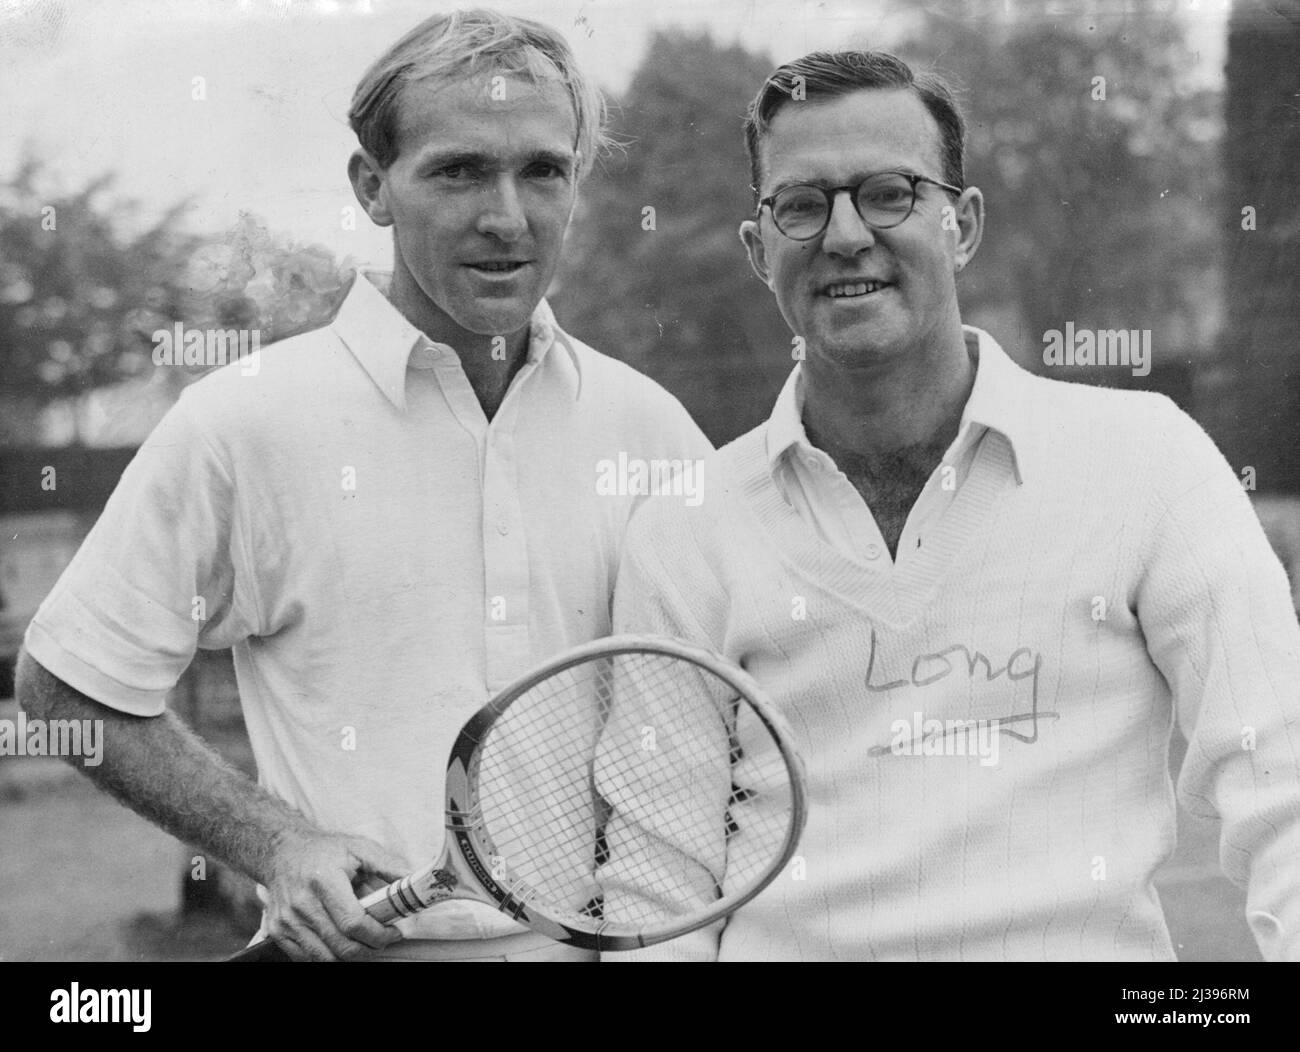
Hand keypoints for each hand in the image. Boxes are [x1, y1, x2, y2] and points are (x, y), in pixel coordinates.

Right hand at [262, 829, 408, 960]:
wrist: (283, 852)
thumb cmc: (325, 850)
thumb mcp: (360, 848)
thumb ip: (388, 865)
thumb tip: (413, 881)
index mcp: (323, 881)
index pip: (353, 923)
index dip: (379, 934)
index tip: (395, 932)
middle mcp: (301, 904)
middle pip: (342, 946)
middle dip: (370, 948)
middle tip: (384, 938)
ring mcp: (286, 921)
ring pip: (326, 958)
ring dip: (352, 955)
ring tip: (365, 940)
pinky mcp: (277, 932)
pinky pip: (308, 958)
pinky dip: (330, 955)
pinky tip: (343, 940)